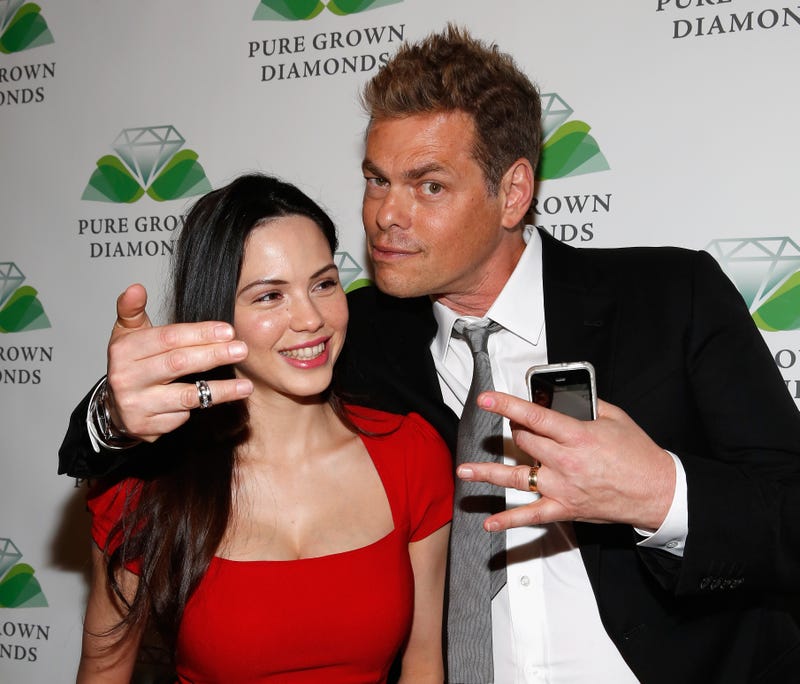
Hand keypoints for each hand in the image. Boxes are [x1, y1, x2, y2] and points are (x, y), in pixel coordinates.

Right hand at [105, 284, 252, 441]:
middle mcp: (126, 378)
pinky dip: (199, 408)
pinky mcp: (146, 427)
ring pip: (186, 396)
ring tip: (245, 386)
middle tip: (241, 350)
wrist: (114, 406)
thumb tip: (137, 287)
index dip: (200, 334)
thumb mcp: (127, 334)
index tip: (228, 331)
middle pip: (178, 364)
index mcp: (124, 350)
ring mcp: (135, 405)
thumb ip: (132, 309)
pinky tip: (213, 401)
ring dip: (220, 391)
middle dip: (214, 356)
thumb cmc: (131, 363)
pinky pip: (182, 416)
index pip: (168, 339)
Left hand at [456, 391, 675, 531]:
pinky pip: (532, 516)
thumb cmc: (639, 455)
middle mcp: (565, 462)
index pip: (533, 416)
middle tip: (514, 426)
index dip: (506, 405)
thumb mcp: (616, 418)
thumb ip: (588, 404)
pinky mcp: (565, 508)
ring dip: (487, 473)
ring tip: (464, 471)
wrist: (658, 492)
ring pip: (517, 478)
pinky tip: (489, 522)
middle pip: (524, 442)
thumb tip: (564, 395)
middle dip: (514, 431)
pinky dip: (509, 520)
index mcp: (578, 436)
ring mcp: (562, 487)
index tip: (486, 399)